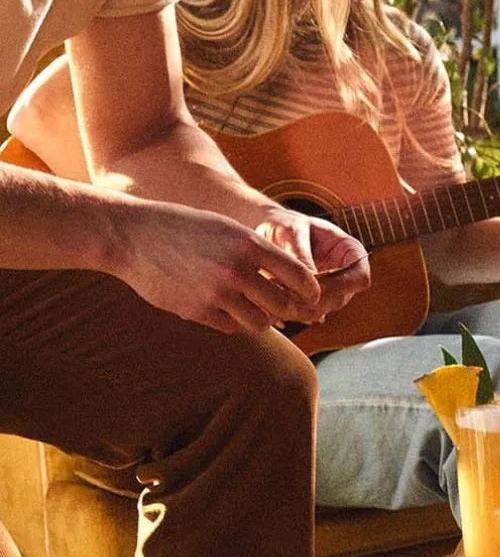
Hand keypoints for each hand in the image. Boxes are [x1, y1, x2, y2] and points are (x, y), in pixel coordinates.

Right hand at [113, 200, 323, 333]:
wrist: (131, 235)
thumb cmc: (184, 228)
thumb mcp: (227, 229)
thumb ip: (258, 253)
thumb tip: (293, 282)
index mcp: (250, 245)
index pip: (300, 277)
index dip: (311, 291)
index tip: (311, 296)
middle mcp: (236, 270)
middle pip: (283, 306)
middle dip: (287, 309)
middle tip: (284, 308)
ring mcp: (215, 294)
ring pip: (259, 322)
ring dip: (261, 318)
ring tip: (253, 308)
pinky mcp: (196, 311)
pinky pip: (231, 327)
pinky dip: (234, 322)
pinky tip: (224, 308)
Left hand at [252, 206, 370, 323]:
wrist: (270, 232)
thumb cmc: (284, 224)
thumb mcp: (291, 231)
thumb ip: (300, 253)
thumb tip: (309, 281)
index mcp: (351, 252)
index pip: (360, 278)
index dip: (341, 286)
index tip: (313, 286)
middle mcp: (345, 275)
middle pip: (340, 299)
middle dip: (314, 301)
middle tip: (285, 296)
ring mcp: (329, 291)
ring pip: (321, 310)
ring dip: (299, 308)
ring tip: (273, 297)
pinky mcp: (311, 301)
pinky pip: (304, 313)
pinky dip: (288, 311)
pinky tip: (270, 302)